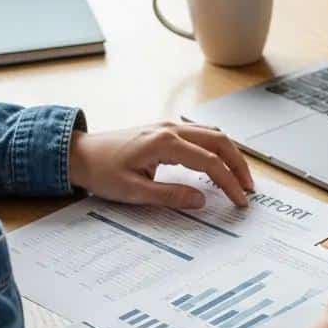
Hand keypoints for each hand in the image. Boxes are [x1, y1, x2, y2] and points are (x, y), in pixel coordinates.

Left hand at [69, 121, 253, 207]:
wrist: (79, 154)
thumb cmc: (101, 172)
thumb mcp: (133, 191)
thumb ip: (170, 195)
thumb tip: (201, 200)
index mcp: (165, 143)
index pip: (210, 162)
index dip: (229, 182)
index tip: (240, 200)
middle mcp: (171, 129)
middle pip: (219, 141)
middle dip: (238, 165)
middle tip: (249, 188)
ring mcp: (169, 126)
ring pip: (213, 134)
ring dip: (230, 153)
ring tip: (238, 177)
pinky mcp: (165, 130)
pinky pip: (201, 133)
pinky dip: (217, 147)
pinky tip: (218, 163)